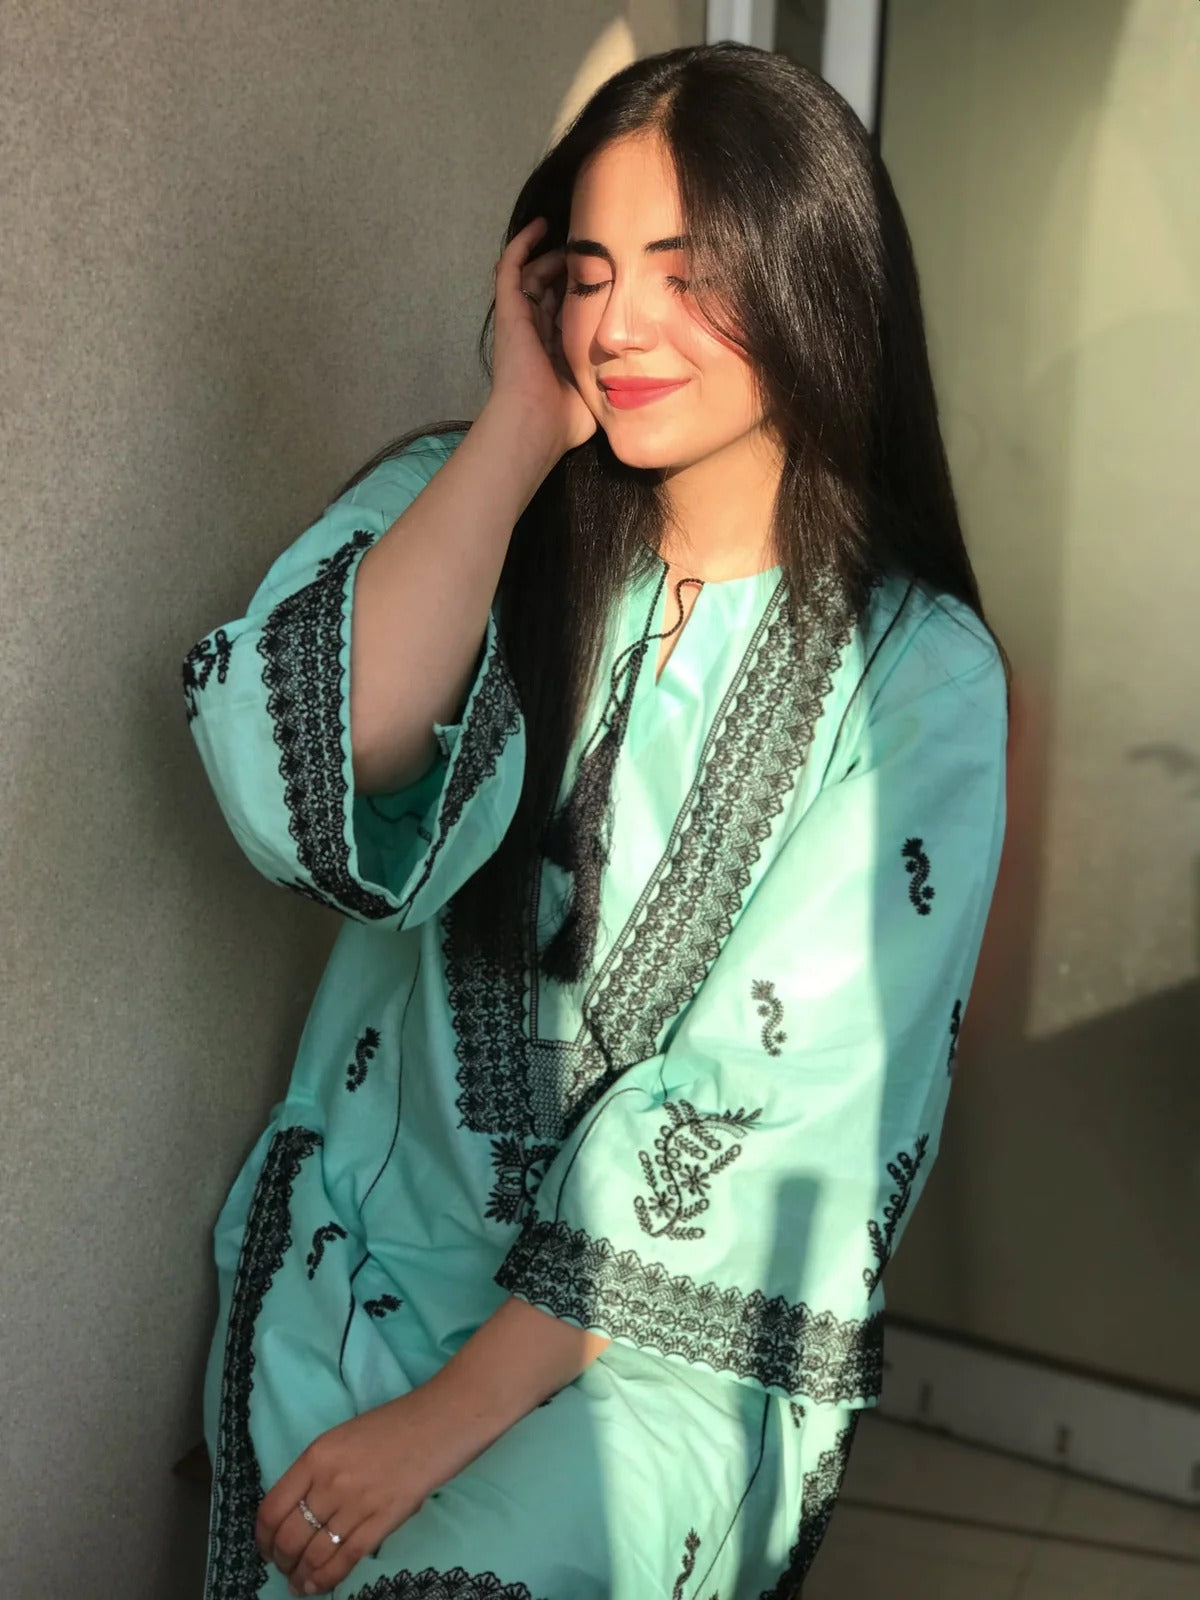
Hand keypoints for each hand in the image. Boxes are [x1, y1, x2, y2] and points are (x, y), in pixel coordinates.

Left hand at [255, 1391, 451, 1595]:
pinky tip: (318, 1586)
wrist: (441, 1420)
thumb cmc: (394, 1425)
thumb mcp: (344, 1438)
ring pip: (314, 1553)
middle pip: (290, 1536)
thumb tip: (300, 1512)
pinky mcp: (383, 1520)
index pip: (272, 1508)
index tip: (267, 1547)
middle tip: (285, 1567)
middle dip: (282, 1560)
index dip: (264, 1537)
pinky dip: (326, 1579)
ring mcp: (358, 1502)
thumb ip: (319, 1472)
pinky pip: (345, 1559)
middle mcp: (331, 1480)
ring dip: (301, 1575)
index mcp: (317, 1455)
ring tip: (299, 1583)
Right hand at [489, 215, 596, 457]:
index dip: (581, 295)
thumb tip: (638, 380)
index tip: (605, 278)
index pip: (565, 315)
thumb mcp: (596, 395)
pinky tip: (540, 224)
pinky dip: (522, 244)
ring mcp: (520, 322)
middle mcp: (535, 335)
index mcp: (554, 354)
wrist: (535, 424)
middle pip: (549, 291)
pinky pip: (510, 268)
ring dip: (548, 254)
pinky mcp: (509, 312)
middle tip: (590, 251)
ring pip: (531, 276)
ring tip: (571, 234)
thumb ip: (611, 381)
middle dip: (567, 271)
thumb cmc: (564, 420)